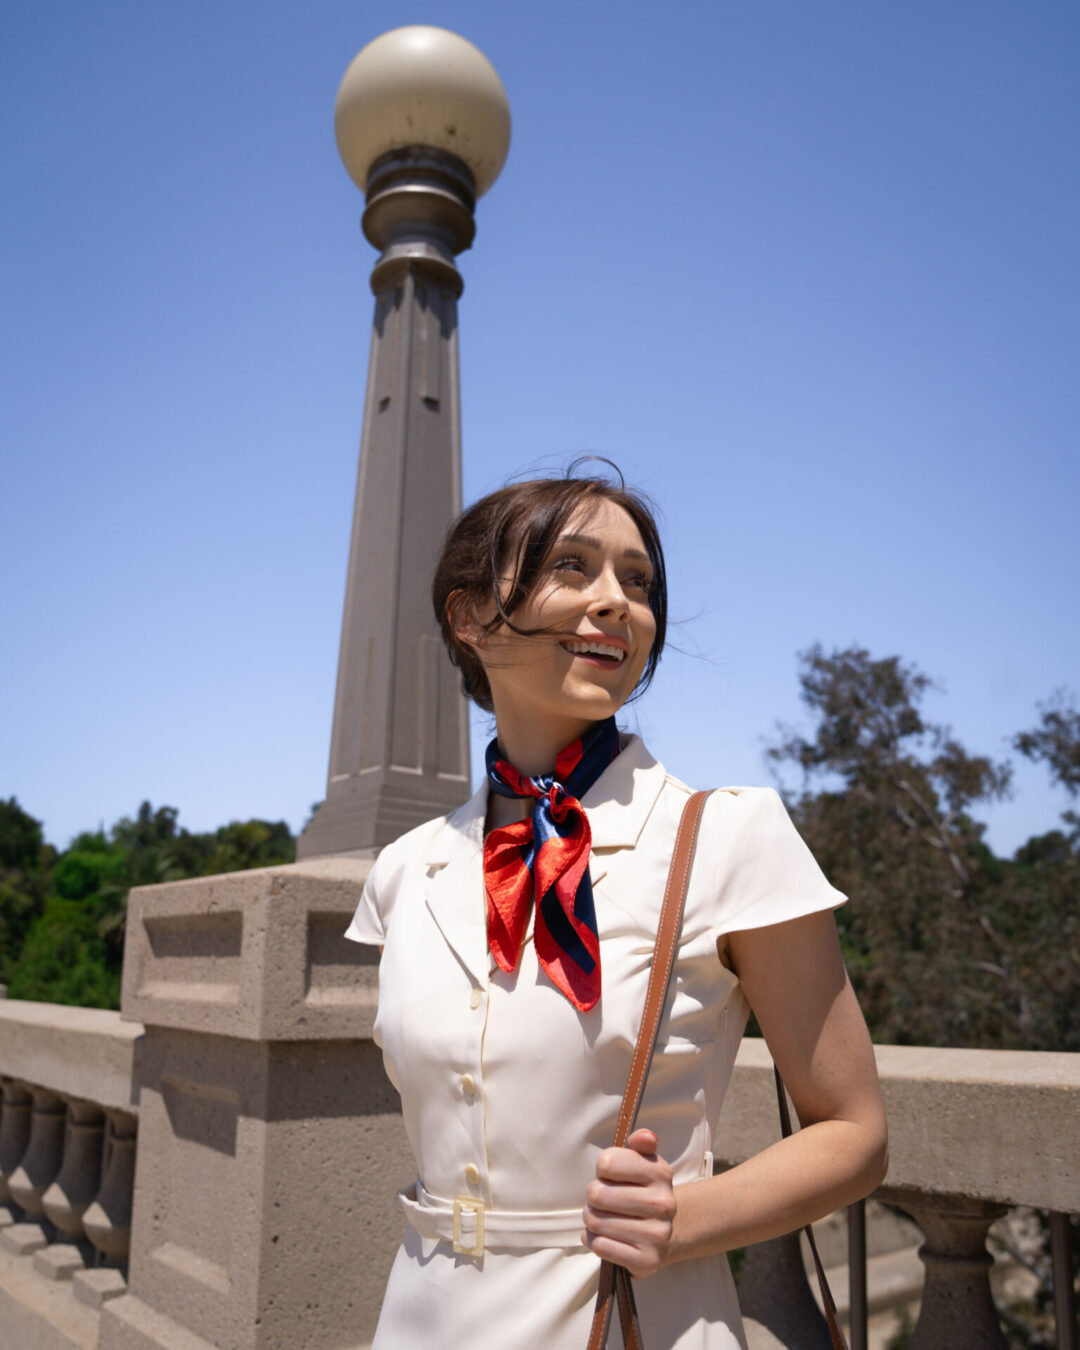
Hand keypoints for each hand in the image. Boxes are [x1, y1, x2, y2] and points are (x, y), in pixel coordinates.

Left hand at [582, 1128, 675, 1277]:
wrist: (663, 1232)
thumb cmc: (641, 1190)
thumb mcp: (643, 1162)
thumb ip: (640, 1143)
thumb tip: (645, 1137)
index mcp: (660, 1172)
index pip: (607, 1163)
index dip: (602, 1169)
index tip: (610, 1175)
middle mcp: (664, 1204)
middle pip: (597, 1194)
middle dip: (593, 1197)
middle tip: (602, 1200)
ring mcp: (658, 1234)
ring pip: (596, 1222)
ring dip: (591, 1220)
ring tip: (603, 1218)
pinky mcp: (648, 1260)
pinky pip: (601, 1247)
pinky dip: (594, 1241)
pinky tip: (604, 1236)